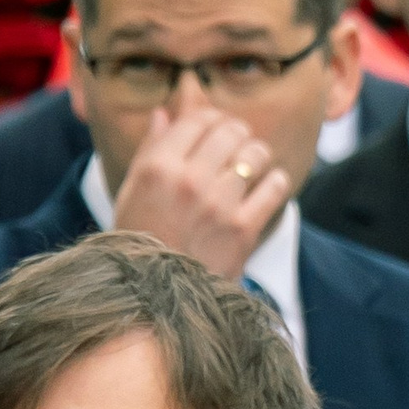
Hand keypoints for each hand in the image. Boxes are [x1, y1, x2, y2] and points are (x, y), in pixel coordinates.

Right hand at [108, 105, 291, 283]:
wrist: (156, 296)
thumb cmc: (142, 239)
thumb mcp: (132, 192)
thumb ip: (150, 149)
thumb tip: (163, 112)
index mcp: (158, 167)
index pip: (198, 119)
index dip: (212, 118)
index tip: (216, 128)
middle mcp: (188, 181)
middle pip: (231, 130)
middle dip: (238, 134)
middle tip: (238, 146)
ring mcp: (218, 205)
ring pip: (256, 153)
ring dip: (258, 156)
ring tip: (252, 167)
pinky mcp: (244, 229)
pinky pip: (275, 186)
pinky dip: (275, 183)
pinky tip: (266, 188)